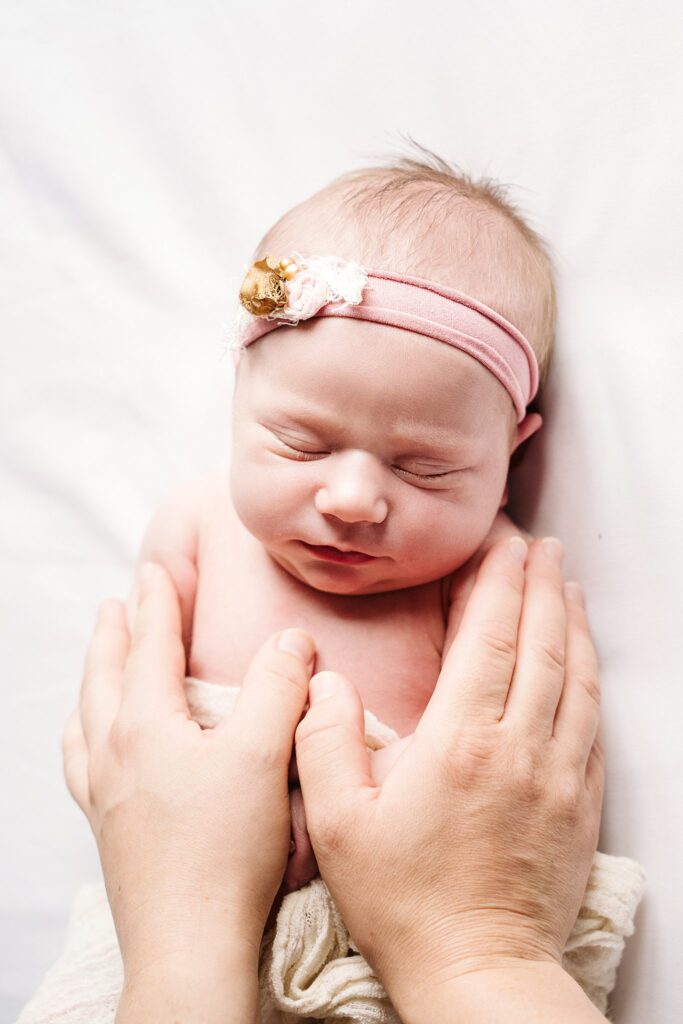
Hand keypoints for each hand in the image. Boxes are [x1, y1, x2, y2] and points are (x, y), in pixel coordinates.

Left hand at [63, 561, 315, 1020]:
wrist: (188, 944)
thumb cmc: (226, 849)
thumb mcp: (262, 755)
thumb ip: (278, 688)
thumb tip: (290, 640)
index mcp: (146, 725)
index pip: (149, 646)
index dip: (158, 603)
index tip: (158, 568)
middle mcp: (112, 752)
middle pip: (105, 674)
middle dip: (114, 632)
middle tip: (116, 601)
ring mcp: (102, 792)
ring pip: (86, 715)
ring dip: (93, 675)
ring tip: (97, 657)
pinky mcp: (107, 826)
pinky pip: (79, 762)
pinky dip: (81, 733)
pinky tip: (87, 740)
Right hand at [295, 537, 603, 1018]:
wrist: (480, 973)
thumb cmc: (404, 902)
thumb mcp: (337, 825)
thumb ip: (323, 741)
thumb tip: (325, 681)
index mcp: (461, 742)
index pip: (491, 636)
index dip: (499, 581)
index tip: (504, 541)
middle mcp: (520, 747)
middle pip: (541, 643)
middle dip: (540, 583)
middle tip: (538, 542)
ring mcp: (558, 775)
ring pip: (576, 676)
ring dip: (572, 621)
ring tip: (566, 583)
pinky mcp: (580, 804)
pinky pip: (593, 723)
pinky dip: (591, 677)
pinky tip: (584, 660)